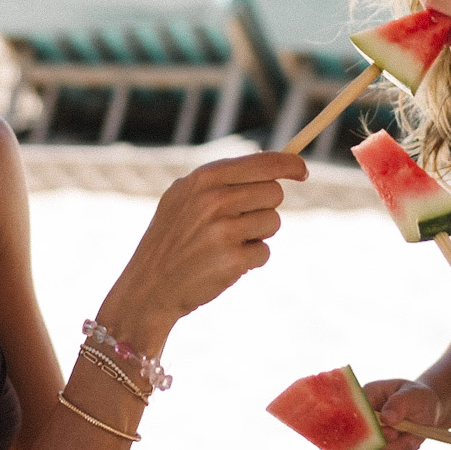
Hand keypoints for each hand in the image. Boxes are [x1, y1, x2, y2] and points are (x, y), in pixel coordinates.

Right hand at [106, 152, 308, 348]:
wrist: (148, 286)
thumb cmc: (171, 239)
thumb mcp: (183, 197)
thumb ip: (219, 180)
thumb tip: (271, 165)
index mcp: (204, 178)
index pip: (263, 162)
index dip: (289, 164)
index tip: (302, 170)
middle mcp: (215, 200)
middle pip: (274, 193)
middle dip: (264, 207)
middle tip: (238, 221)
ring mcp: (224, 231)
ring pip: (273, 222)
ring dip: (257, 235)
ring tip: (226, 243)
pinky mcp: (232, 261)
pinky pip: (264, 252)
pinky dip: (250, 259)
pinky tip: (224, 263)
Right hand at [362, 378, 440, 449]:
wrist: (425, 409)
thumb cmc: (417, 396)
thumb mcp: (412, 394)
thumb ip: (399, 403)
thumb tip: (386, 418)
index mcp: (365, 397)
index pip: (356, 416)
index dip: (370, 430)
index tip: (393, 434)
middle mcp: (361, 418)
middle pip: (361, 441)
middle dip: (387, 447)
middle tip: (409, 441)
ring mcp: (366, 435)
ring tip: (412, 441)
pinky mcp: (374, 449)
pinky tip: (409, 447)